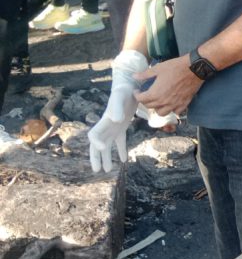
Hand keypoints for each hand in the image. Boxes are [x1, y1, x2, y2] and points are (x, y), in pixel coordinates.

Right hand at [89, 50, 148, 171]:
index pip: (93, 135)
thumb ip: (116, 108)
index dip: (95, 143)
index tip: (102, 148)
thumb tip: (115, 120)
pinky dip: (121, 151)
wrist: (129, 87)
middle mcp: (106, 127)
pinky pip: (119, 142)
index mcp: (103, 121)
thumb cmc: (123, 92)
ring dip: (106, 158)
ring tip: (107, 170)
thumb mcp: (120, 98)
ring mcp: (112, 128)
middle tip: (97, 171)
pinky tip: (124, 160)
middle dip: (95, 157)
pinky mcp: (121, 128)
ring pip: (107, 146)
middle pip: (96, 145)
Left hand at [134, 54, 203, 116]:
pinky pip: (176, 112)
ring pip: (161, 113)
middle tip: (146, 94)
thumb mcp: (158, 68)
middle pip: (149, 106)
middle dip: (145, 101)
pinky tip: (171, 103)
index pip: (141, 99)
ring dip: (157, 108)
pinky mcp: (184, 104)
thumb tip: (134, 76)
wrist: (194, 68)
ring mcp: (174, 104)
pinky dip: (172, 109)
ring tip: (158, 101)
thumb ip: (145, 74)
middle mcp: (163, 102)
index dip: (136, 95)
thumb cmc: (175, 67)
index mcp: (155, 93)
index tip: (137, 90)